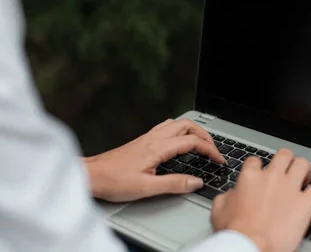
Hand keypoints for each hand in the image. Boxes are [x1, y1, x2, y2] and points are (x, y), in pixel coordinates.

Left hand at [83, 118, 225, 201]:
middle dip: (205, 136)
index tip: (219, 160)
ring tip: (201, 142)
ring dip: (193, 131)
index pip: (192, 142)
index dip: (210, 150)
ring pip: (177, 124)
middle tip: (214, 149)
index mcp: (158, 147)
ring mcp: (147, 137)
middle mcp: (154, 138)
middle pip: (187, 126)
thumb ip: (174, 184)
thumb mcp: (147, 188)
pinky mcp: (142, 140)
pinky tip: (178, 141)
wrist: (91, 175)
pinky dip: (180, 131)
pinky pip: (167, 127)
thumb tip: (196, 182)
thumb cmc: (113, 181)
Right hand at [210, 148, 310, 251]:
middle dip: (286, 161)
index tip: (261, 175)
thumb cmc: (235, 232)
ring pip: (303, 164)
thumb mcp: (219, 210)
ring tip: (304, 179)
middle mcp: (272, 177)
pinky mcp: (306, 202)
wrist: (251, 246)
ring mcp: (290, 188)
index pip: (256, 160)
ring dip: (304, 170)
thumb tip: (231, 194)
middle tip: (287, 171)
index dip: (259, 168)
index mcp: (250, 177)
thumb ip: (227, 196)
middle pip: (284, 154)